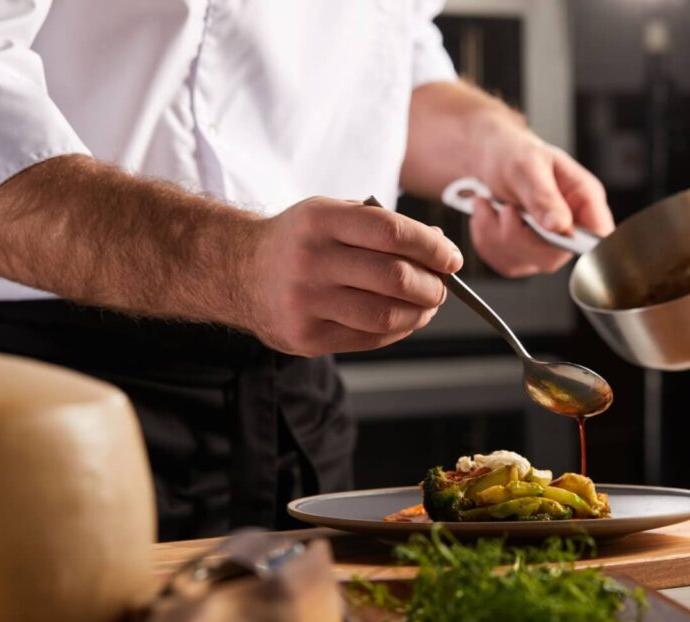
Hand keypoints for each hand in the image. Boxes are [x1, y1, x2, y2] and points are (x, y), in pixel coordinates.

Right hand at [247, 197, 462, 355]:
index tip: (452, 259)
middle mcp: (310, 260)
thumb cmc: (300, 240)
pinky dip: (398, 330)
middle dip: (432, 285)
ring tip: (427, 306)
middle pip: (395, 277)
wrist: (237, 271)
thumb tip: (438, 247)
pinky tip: (403, 319)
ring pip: (386, 314)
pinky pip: (369, 338)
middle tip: (441, 287)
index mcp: (321, 219)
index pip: (393, 232)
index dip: (432, 248)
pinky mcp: (306, 337)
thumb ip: (383, 227)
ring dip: (420, 313)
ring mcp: (305, 302)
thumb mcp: (332, 215)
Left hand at [470, 125, 614, 276]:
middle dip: (519, 236)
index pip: (600, 236)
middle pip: (554, 257)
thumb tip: (561, 226)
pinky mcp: (523, 256)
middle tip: (505, 209)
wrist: (488, 159)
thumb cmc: (514, 154)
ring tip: (489, 204)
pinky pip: (504, 262)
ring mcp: (546, 245)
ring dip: (495, 234)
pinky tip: (487, 215)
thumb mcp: (528, 166)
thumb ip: (544, 196)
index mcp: (584, 200)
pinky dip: (486, 239)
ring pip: (525, 261)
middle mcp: (570, 228)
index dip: (582, 245)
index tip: (549, 233)